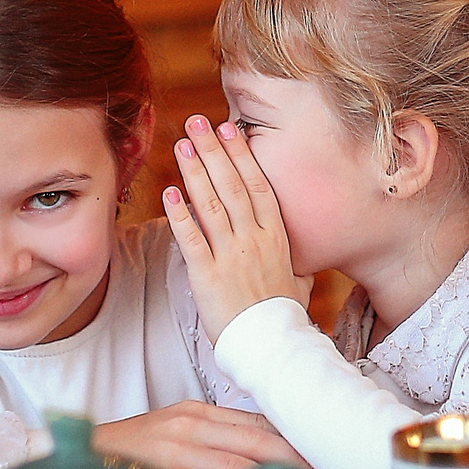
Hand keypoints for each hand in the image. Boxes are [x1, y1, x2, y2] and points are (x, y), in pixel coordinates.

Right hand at [92, 402, 308, 468]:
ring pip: (237, 463)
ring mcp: (174, 448)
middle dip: (295, 459)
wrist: (76, 457)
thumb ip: (213, 446)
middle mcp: (190, 424)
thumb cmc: (131, 453)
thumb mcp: (174, 435)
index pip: (256, 423)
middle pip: (255, 439)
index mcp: (197, 413)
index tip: (320, 457)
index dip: (292, 441)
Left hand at [163, 115, 310, 341]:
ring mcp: (230, 255)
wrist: (274, 346)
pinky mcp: (207, 275)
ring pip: (210, 204)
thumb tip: (300, 256)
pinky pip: (191, 239)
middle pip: (231, 185)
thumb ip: (294, 259)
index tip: (230, 129)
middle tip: (198, 122)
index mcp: (276, 235)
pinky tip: (168, 193)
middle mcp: (254, 239)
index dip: (242, 155)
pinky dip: (179, 215)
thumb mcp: (299, 280)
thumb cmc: (285, 315)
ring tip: (181, 145)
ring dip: (194, 172)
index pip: (257, 185)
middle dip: (213, 150)